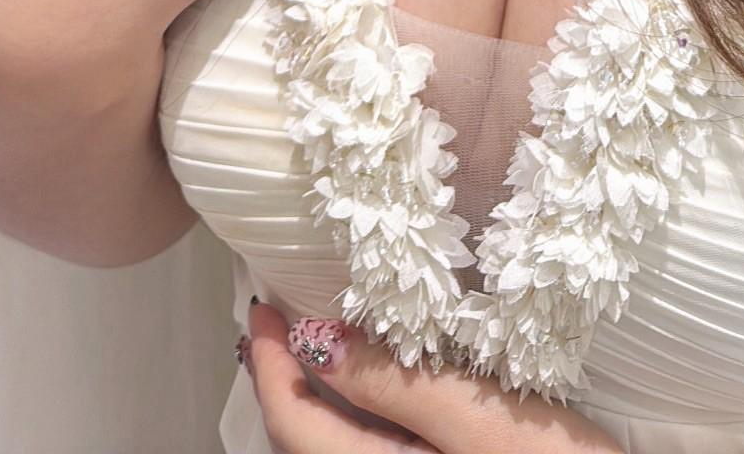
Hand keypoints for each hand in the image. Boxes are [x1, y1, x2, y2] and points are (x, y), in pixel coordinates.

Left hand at [243, 301, 624, 453]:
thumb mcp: (481, 421)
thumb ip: (397, 383)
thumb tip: (318, 339)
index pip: (293, 422)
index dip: (269, 361)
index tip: (262, 304)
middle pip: (308, 441)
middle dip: (291, 379)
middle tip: (289, 313)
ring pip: (343, 449)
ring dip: (328, 398)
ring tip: (331, 340)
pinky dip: (366, 418)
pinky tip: (388, 387)